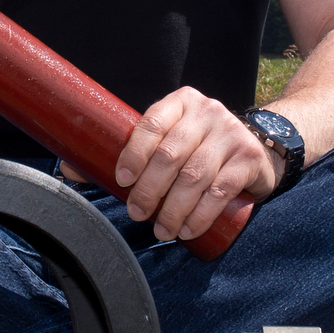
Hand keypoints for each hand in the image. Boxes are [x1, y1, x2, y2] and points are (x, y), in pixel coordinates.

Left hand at [112, 87, 282, 241]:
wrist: (258, 148)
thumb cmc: (200, 147)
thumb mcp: (173, 136)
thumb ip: (137, 149)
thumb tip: (75, 171)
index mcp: (181, 102)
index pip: (152, 124)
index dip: (134, 154)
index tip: (122, 181)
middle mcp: (207, 112)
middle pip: (170, 154)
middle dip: (149, 189)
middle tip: (137, 214)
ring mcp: (231, 133)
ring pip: (194, 176)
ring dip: (173, 209)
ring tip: (162, 230)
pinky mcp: (249, 158)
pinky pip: (220, 190)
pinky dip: (201, 215)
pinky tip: (188, 229)